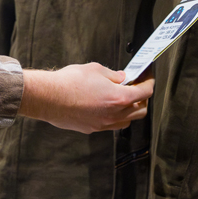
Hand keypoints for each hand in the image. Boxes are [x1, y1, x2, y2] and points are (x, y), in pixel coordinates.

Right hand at [19, 63, 153, 133]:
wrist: (48, 98)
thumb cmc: (69, 82)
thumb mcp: (95, 69)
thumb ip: (112, 75)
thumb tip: (121, 78)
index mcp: (119, 98)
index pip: (145, 92)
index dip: (149, 83)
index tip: (148, 77)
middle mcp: (115, 114)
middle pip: (141, 111)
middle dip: (142, 99)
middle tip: (136, 88)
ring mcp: (103, 124)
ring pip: (127, 121)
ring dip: (129, 110)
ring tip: (122, 99)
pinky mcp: (92, 128)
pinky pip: (111, 125)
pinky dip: (114, 117)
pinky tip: (106, 107)